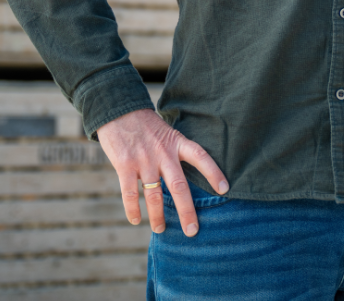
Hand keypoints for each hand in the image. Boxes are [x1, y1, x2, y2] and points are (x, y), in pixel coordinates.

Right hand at [96, 108, 227, 236]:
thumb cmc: (145, 126)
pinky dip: (133, 210)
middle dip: (186, 211)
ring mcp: (143, 160)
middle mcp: (162, 153)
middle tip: (192, 231)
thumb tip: (182, 181)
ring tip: (161, 229)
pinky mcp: (124, 165)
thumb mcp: (166, 133)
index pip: (201, 156)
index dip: (213, 172)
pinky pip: (130, 193)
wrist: (118, 111)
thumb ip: (174, 153)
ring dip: (157, 216)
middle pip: (179, 186)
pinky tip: (136, 220)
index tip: (225, 189)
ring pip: (155, 195)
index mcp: (176, 143)